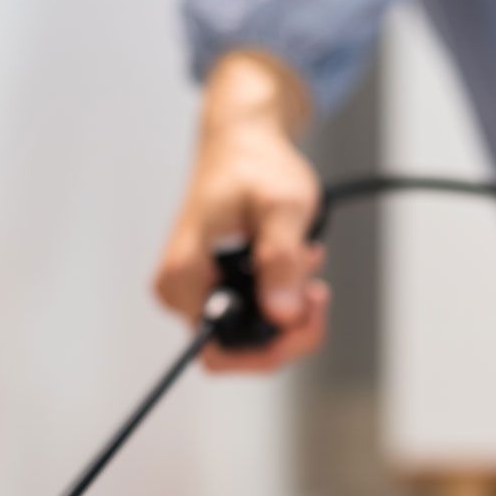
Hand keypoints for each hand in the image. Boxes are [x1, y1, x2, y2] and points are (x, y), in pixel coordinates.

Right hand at [154, 50, 328, 372]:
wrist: (241, 142)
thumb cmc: (255, 167)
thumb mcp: (281, 206)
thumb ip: (281, 259)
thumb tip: (281, 315)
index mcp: (182, 277)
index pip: (223, 351)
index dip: (276, 339)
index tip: (311, 298)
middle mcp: (180, 294)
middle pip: (239, 353)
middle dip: (289, 325)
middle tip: (315, 282)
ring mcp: (196, 295)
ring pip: (251, 339)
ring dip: (290, 308)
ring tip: (304, 256)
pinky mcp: (213, 292)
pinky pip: (253, 320)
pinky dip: (284, 298)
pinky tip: (293, 259)